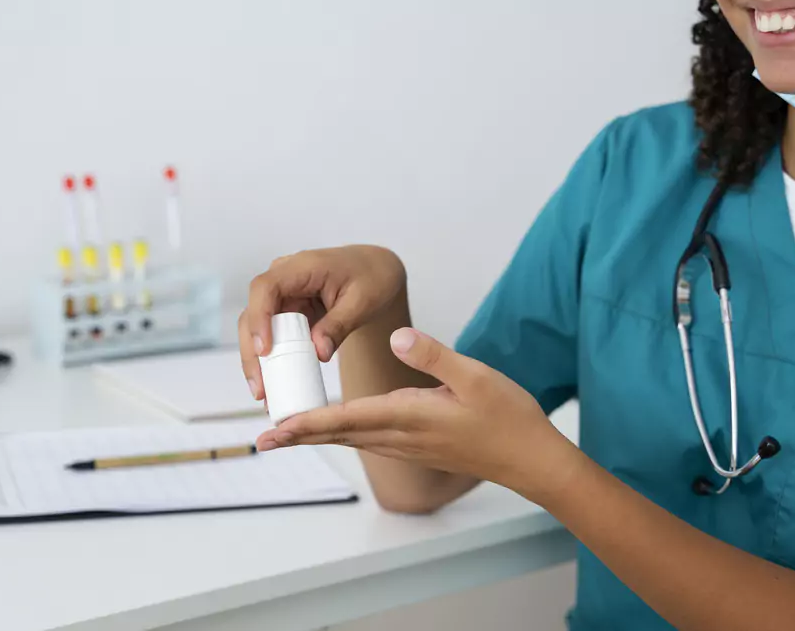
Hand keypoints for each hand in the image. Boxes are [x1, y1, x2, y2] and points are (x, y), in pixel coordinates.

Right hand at [240, 245, 405, 400]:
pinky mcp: (286, 312)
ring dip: (256, 361)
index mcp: (301, 267)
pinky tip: (273, 386)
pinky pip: (271, 336)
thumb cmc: (371, 278)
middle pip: (252, 312)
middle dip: (251, 352)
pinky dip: (270, 361)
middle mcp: (283, 279)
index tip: (264, 350)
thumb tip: (318, 353)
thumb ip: (339, 325)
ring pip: (256, 328)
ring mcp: (282, 296)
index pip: (266, 287)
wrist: (376, 271)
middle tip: (260, 388)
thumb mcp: (362, 302)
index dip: (259, 318)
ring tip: (264, 395)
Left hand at [256, 328, 580, 500]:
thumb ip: (435, 355)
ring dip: (318, 436)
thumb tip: (395, 336)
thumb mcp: (476, 376)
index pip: (348, 418)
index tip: (277, 428)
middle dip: (299, 435)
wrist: (530, 459)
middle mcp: (402, 436)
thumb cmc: (507, 417)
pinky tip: (335, 430)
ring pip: (352, 439)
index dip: (309, 422)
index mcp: (411, 415)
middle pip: (340, 434)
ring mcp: (408, 445)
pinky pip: (369, 440)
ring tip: (287, 434)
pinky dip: (343, 434)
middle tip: (263, 440)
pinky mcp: (416, 446)